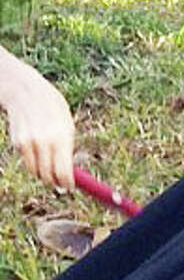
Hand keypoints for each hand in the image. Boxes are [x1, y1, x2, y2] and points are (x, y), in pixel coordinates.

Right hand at [0, 45, 75, 189]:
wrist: (26, 92)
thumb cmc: (53, 108)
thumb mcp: (67, 123)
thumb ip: (68, 146)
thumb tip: (70, 171)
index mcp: (63, 136)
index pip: (64, 171)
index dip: (67, 183)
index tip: (69, 187)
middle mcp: (46, 141)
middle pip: (49, 176)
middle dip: (55, 182)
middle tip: (60, 183)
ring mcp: (29, 143)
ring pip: (36, 172)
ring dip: (43, 173)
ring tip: (49, 164)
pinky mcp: (17, 143)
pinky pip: (27, 162)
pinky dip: (33, 162)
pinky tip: (38, 149)